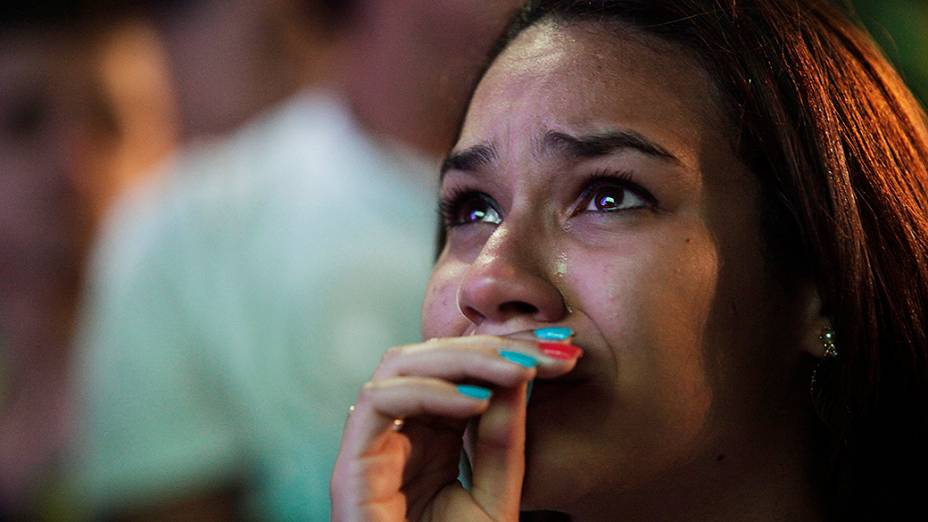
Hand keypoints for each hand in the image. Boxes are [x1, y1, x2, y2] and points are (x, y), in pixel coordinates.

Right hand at [330, 334, 581, 520]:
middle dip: (492, 345)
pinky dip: (427, 393)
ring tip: (517, 371)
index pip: (459, 370)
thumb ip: (503, 439)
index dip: (507, 351)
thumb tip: (521, 374)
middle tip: (546, 351)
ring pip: (399, 365)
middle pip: (430, 356)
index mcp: (427, 436)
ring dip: (462, 359)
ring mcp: (370, 447)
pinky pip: (377, 404)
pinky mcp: (351, 467)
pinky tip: (476, 403)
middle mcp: (397, 433)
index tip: (563, 350)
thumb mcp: (496, 495)